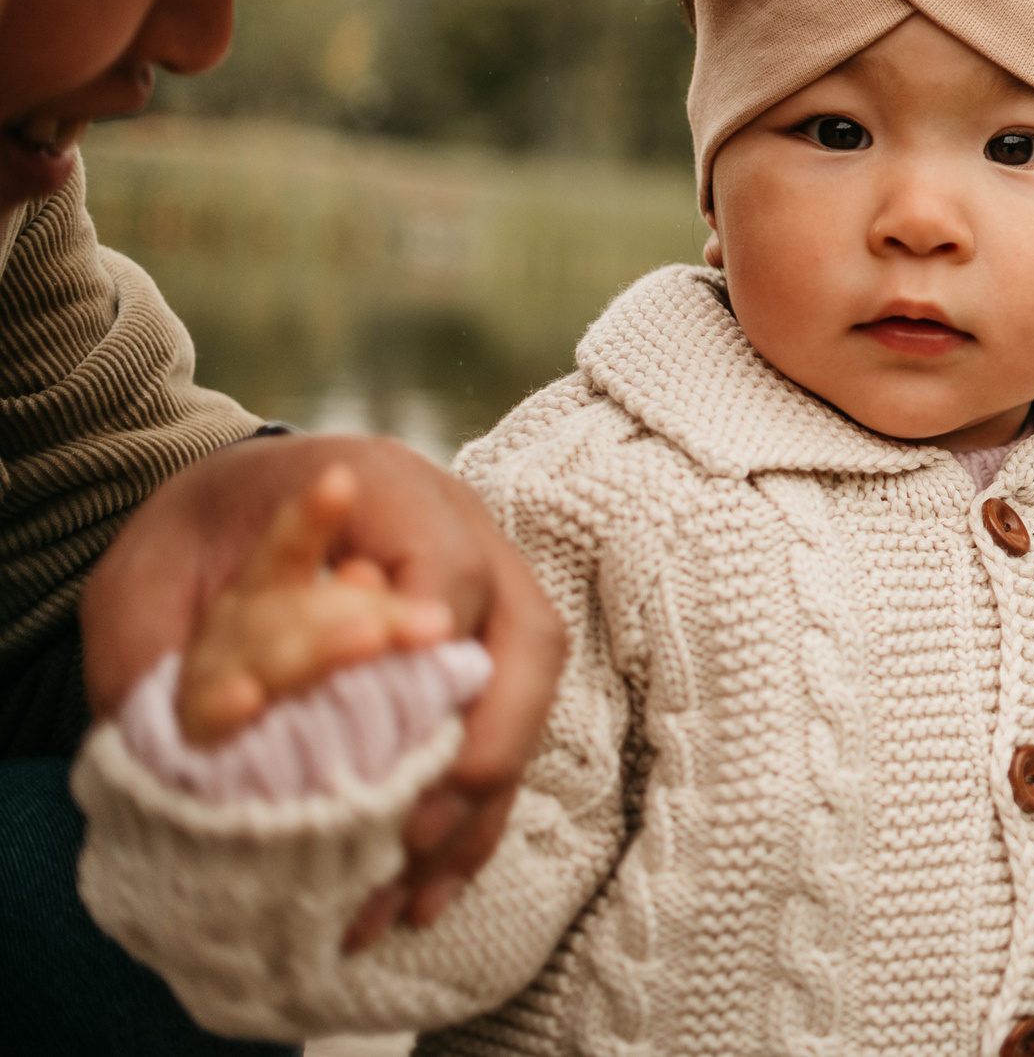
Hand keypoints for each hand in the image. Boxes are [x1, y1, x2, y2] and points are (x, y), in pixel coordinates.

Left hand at [82, 433, 566, 947]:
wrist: (234, 506)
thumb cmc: (201, 533)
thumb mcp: (149, 573)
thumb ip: (161, 645)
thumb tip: (202, 742)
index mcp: (392, 493)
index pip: (446, 568)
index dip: (430, 646)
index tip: (388, 723)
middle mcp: (467, 540)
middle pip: (527, 637)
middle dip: (486, 743)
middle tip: (412, 831)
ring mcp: (490, 600)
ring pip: (529, 697)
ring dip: (480, 803)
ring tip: (412, 894)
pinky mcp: (486, 659)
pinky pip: (510, 736)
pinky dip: (473, 818)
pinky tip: (425, 889)